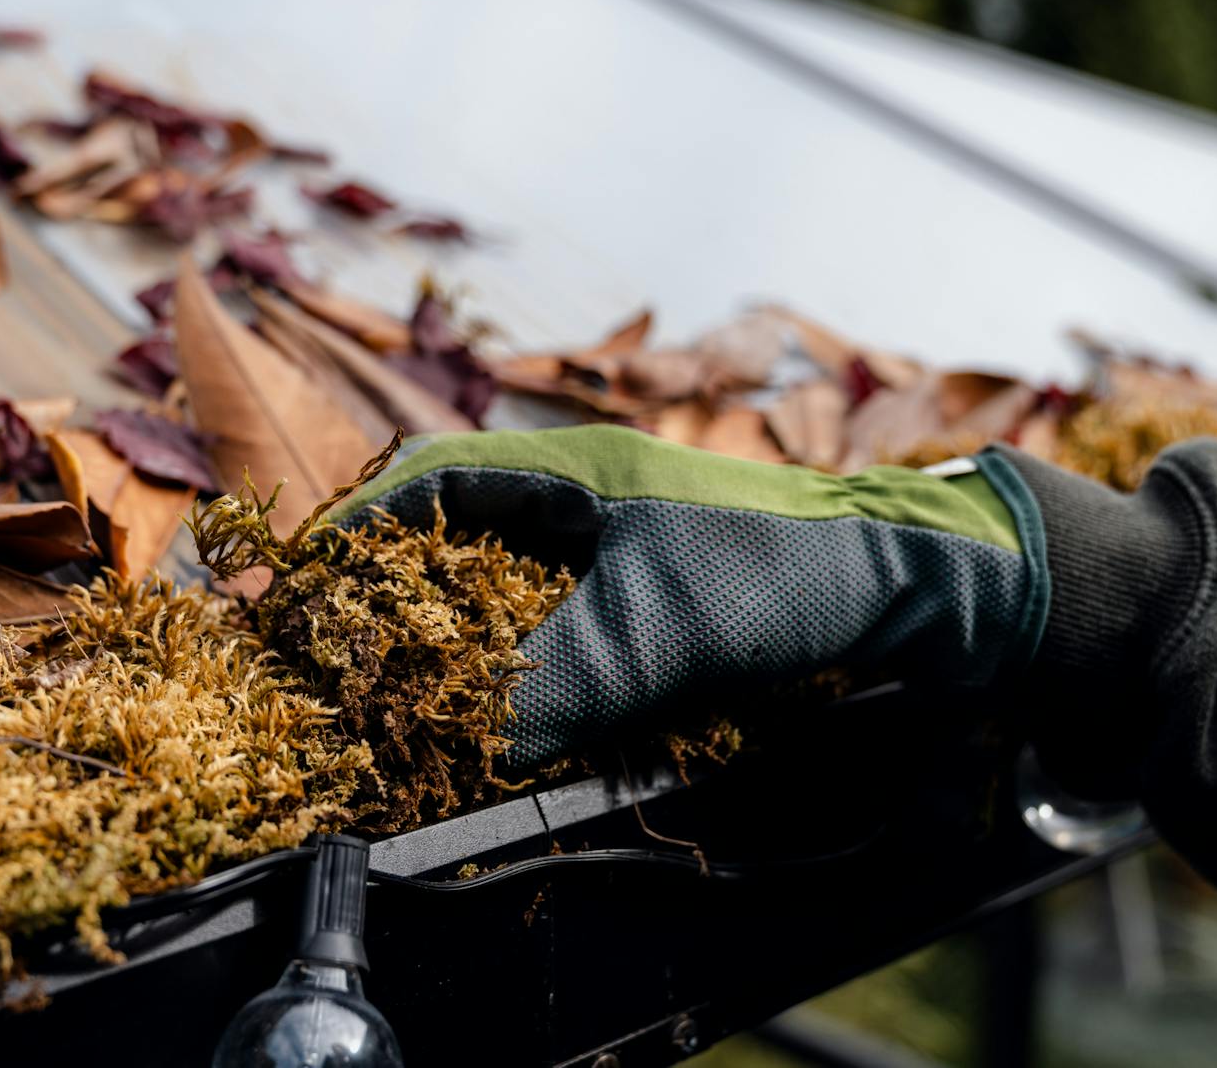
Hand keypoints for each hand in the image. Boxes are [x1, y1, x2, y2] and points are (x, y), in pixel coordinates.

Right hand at [333, 426, 1047, 765]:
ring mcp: (619, 558)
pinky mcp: (653, 612)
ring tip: (413, 702)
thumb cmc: (784, 569)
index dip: (357, 529)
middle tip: (344, 659)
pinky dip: (528, 682)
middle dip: (394, 598)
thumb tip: (473, 745)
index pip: (428, 480)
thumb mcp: (663, 622)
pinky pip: (561, 642)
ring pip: (506, 598)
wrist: (914, 586)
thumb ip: (562, 679)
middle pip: (453, 541)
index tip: (302, 584)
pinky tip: (516, 726)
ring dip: (462, 649)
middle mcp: (582, 507)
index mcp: (566, 471)